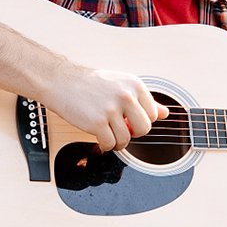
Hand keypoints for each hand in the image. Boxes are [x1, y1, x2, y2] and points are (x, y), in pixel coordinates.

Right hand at [43, 64, 168, 151]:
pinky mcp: (97, 122)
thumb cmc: (89, 84)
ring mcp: (111, 109)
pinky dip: (105, 146)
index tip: (130, 120)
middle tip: (121, 129)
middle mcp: (125, 95)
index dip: (141, 121)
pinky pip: (110, 144)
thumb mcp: (120, 84)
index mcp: (134, 84)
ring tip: (108, 134)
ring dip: (117, 142)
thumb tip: (165, 113)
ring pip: (126, 139)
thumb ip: (143, 99)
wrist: (61, 81)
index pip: (153, 114)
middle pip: (144, 129)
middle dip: (133, 133)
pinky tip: (99, 138)